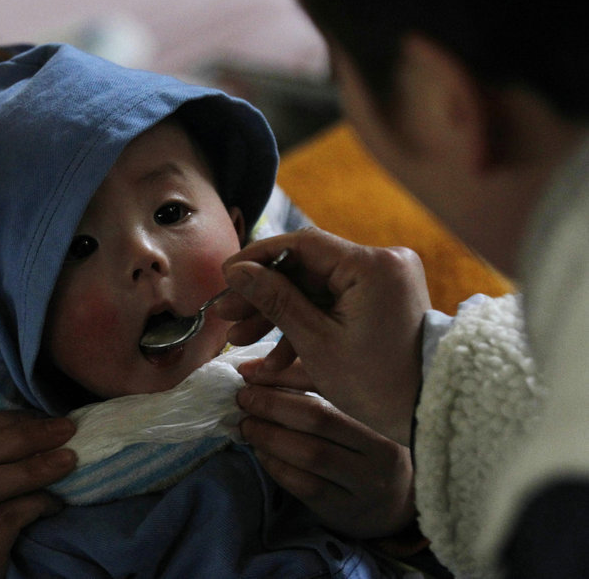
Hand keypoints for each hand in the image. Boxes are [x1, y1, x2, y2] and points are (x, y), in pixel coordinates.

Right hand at [216, 228, 430, 444]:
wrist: (431, 413)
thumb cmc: (377, 384)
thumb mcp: (315, 342)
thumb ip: (274, 300)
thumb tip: (236, 271)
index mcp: (372, 266)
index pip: (302, 244)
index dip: (257, 258)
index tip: (226, 276)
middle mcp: (382, 264)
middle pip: (306, 267)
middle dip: (263, 294)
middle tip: (226, 315)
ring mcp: (384, 282)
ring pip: (315, 287)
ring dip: (278, 312)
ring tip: (241, 339)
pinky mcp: (382, 300)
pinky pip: (333, 302)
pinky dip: (305, 322)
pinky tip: (274, 355)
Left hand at [237, 385, 414, 537]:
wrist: (395, 503)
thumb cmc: (364, 444)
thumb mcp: (353, 411)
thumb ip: (314, 384)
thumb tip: (255, 368)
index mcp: (383, 410)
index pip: (330, 383)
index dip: (285, 374)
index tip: (250, 371)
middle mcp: (383, 446)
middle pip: (319, 417)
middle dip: (272, 405)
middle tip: (244, 399)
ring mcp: (368, 481)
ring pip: (311, 453)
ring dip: (269, 436)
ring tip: (247, 425)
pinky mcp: (349, 509)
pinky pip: (305, 485)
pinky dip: (276, 465)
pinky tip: (261, 453)